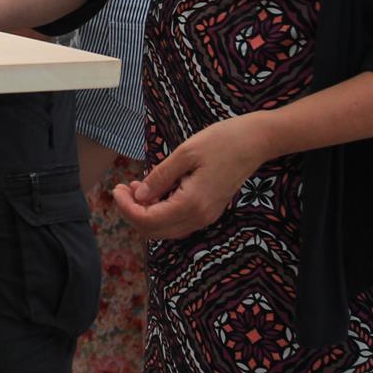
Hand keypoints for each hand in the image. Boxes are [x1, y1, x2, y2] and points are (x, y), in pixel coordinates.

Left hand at [111, 114, 272, 240]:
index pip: (148, 220)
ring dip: (146, 213)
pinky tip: (154, 191)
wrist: (255, 142)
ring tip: (135, 188)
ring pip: (165, 229)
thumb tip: (138, 197)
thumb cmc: (221, 141)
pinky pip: (177, 221)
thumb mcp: (185, 153)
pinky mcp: (209, 211)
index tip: (117, 188)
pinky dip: (160, 211)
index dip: (127, 208)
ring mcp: (206, 217)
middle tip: (123, 188)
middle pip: (154, 231)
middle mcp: (200, 218)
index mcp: (192, 204)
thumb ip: (160, 178)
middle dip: (133, 213)